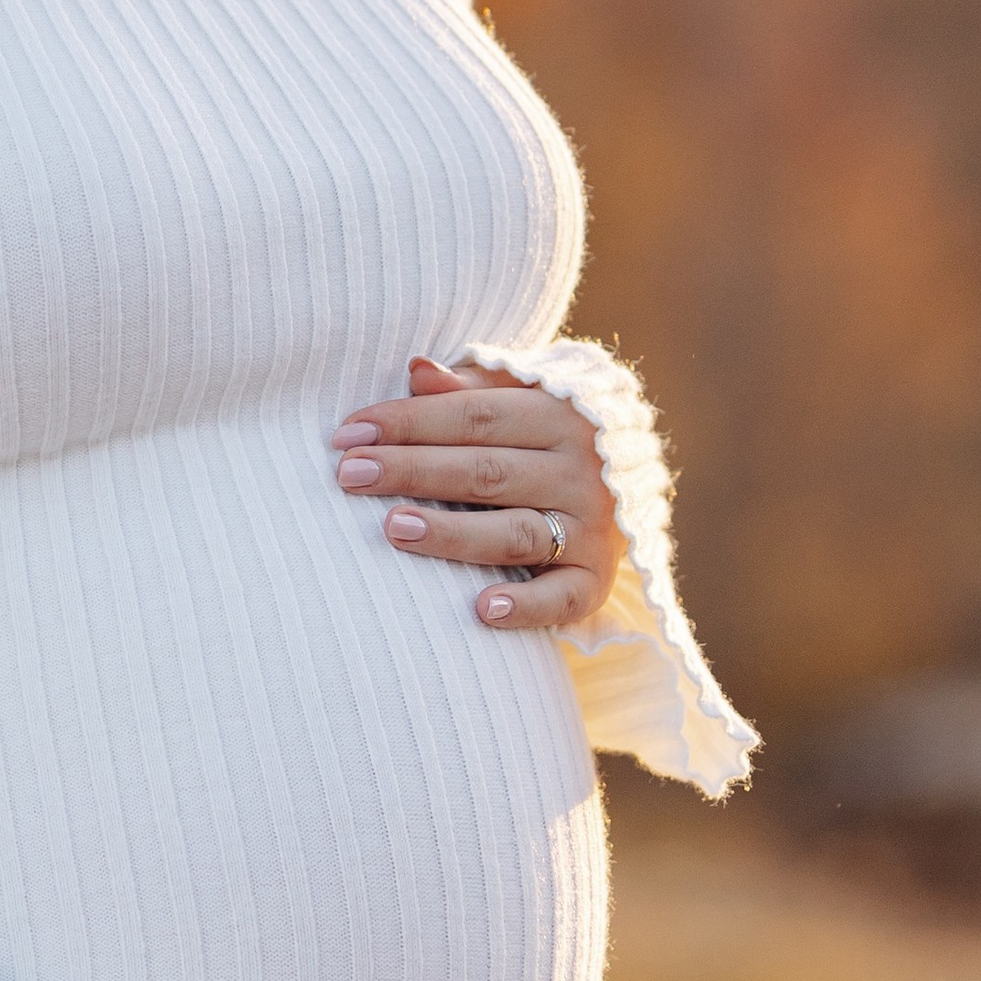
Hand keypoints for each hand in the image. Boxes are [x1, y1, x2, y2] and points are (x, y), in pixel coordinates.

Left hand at [331, 357, 626, 633]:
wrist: (633, 486)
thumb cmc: (545, 439)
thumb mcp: (519, 400)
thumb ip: (469, 389)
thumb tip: (416, 370)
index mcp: (559, 415)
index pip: (473, 416)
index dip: (407, 422)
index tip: (347, 433)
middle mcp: (582, 469)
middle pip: (486, 470)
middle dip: (412, 470)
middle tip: (349, 475)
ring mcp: (593, 527)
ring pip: (515, 532)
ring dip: (453, 533)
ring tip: (394, 527)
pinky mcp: (598, 579)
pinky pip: (564, 598)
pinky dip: (526, 607)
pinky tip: (479, 610)